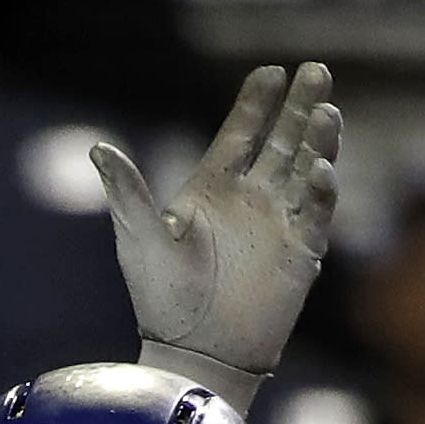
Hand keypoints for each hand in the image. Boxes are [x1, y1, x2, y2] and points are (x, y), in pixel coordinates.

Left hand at [93, 61, 342, 407]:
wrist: (195, 353)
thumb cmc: (161, 298)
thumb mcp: (140, 240)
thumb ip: (127, 193)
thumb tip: (98, 149)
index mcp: (212, 188)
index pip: (240, 133)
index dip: (256, 103)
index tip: (272, 72)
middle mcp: (250, 198)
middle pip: (283, 140)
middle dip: (301, 106)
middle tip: (316, 71)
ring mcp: (279, 222)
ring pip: (306, 168)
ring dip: (318, 140)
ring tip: (326, 112)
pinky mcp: (301, 252)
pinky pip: (317, 212)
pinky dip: (323, 189)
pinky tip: (321, 168)